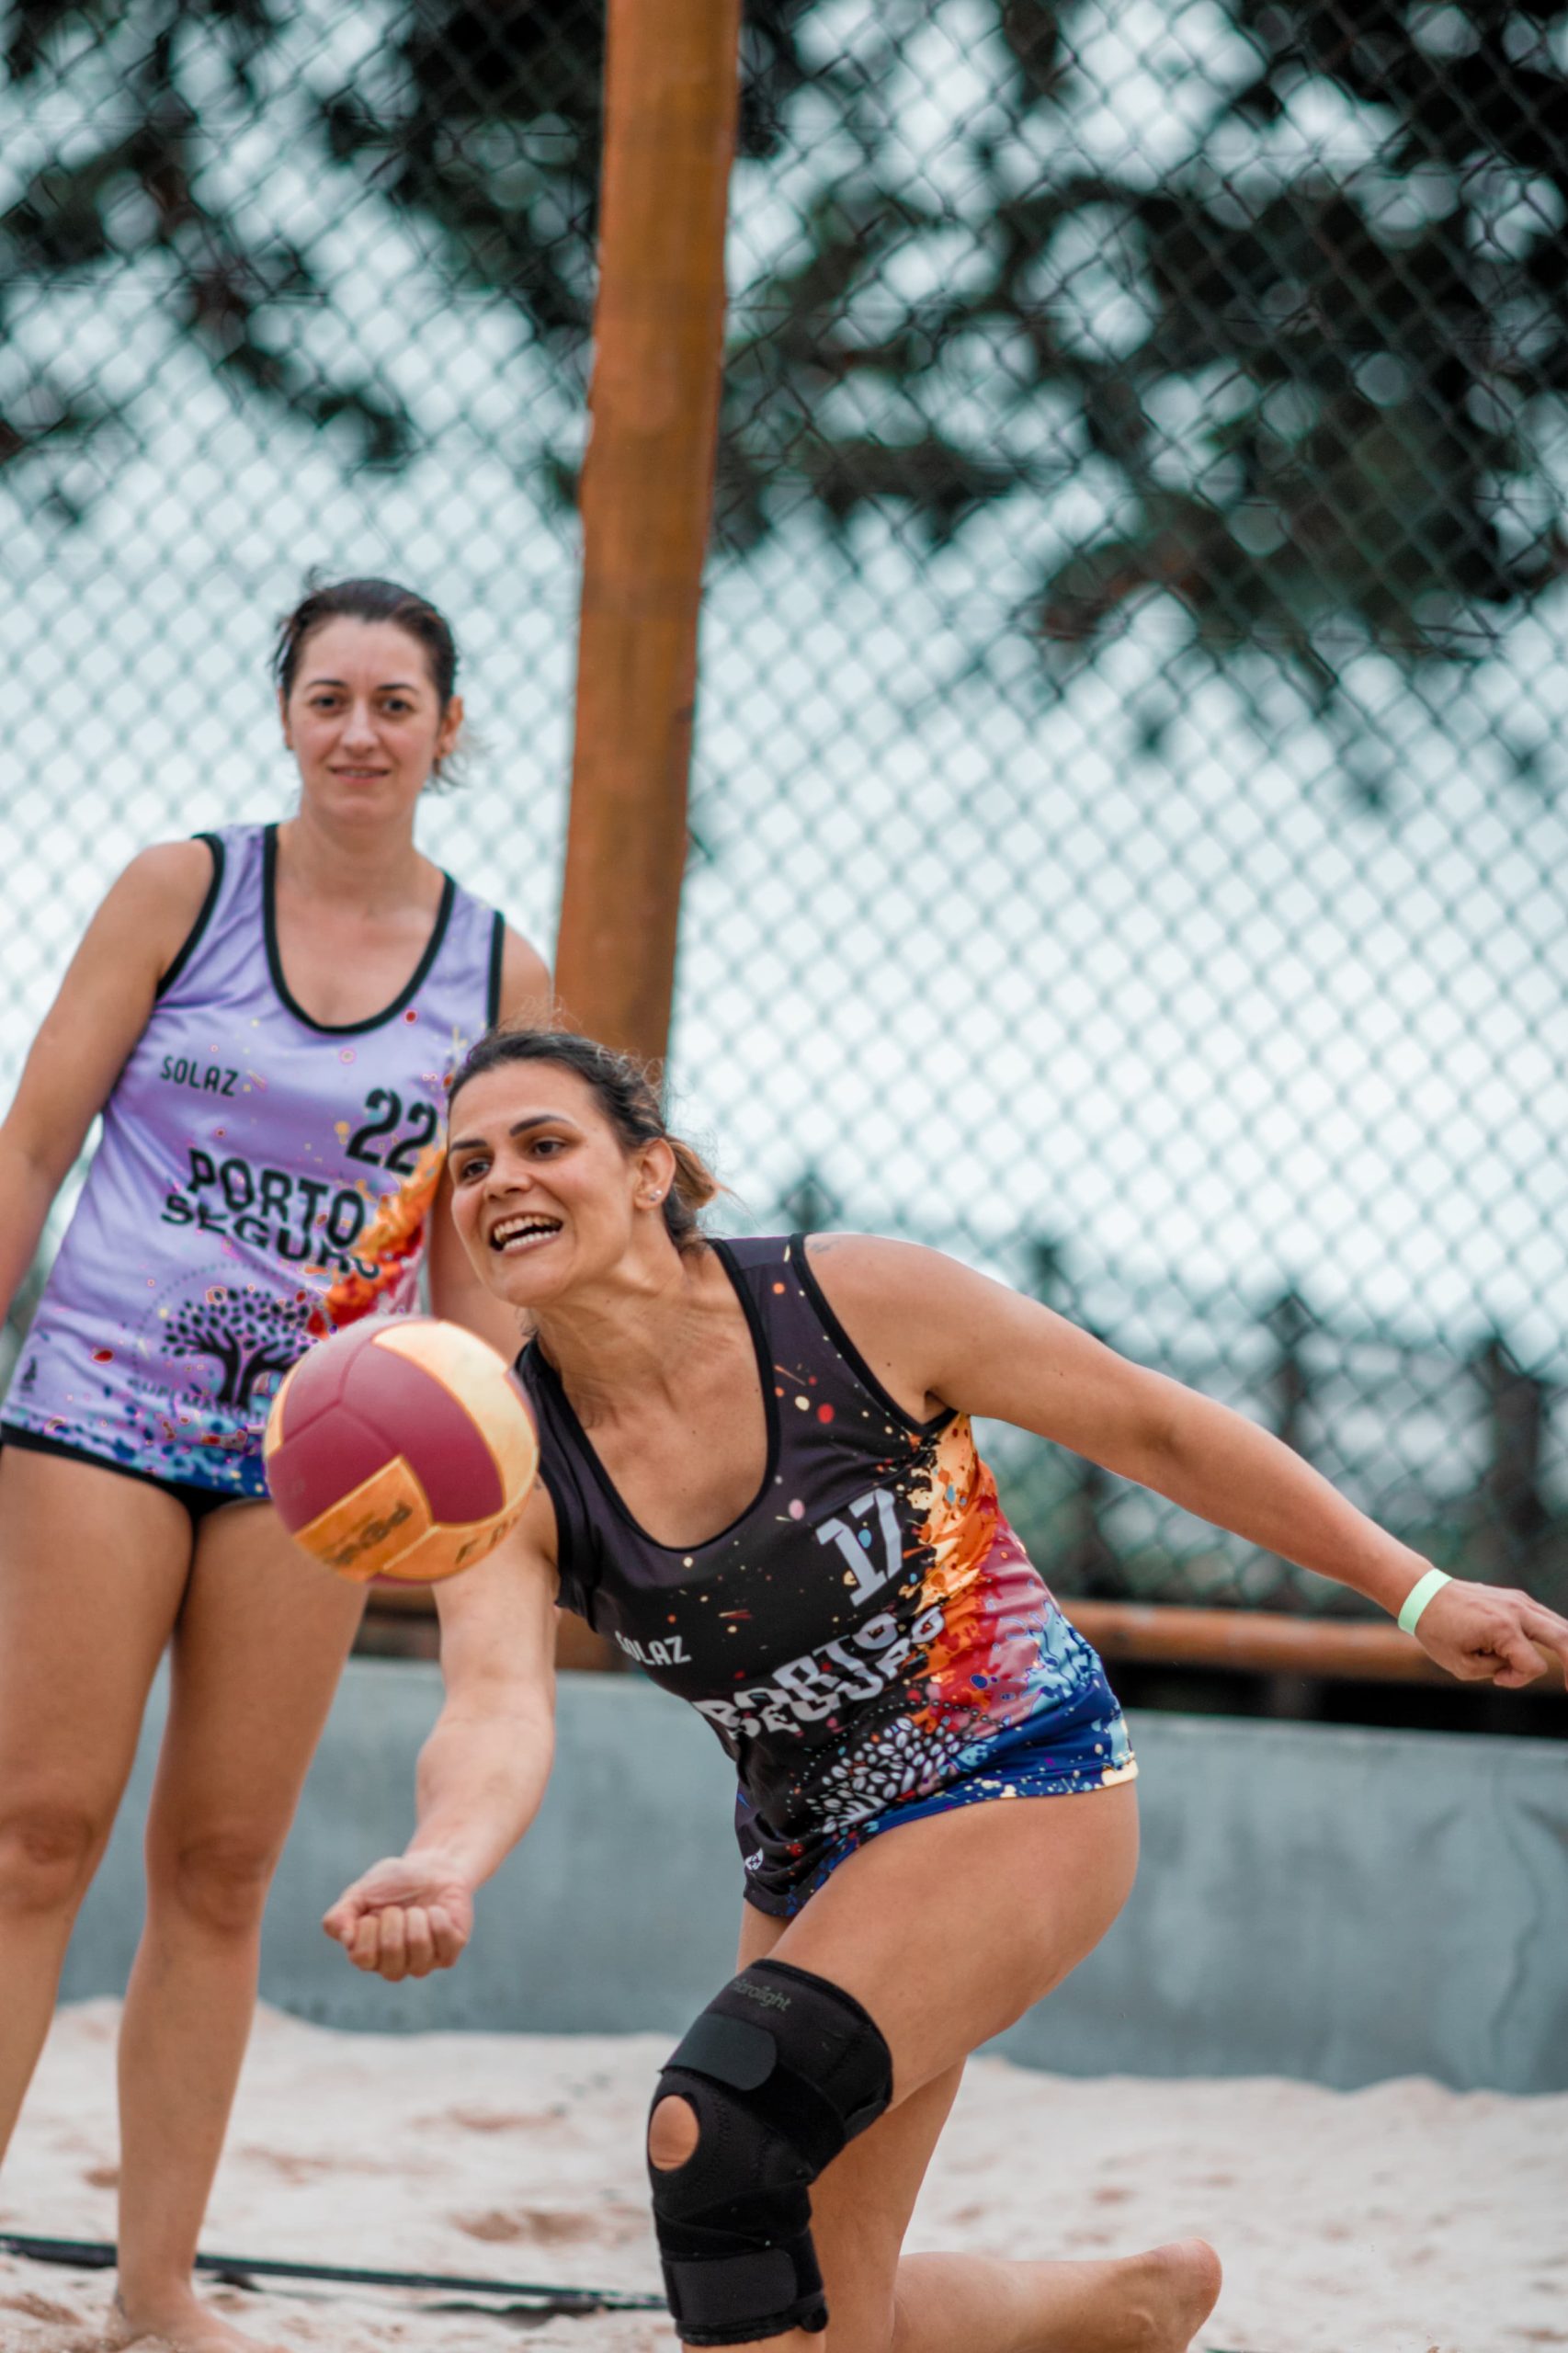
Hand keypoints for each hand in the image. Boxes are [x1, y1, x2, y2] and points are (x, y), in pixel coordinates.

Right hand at [322, 1852, 474, 1980]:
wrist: (430, 1869)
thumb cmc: (391, 1884)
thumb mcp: (359, 1893)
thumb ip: (340, 1915)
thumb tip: (346, 1939)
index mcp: (367, 1958)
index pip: (362, 1956)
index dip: (369, 1926)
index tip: (375, 1911)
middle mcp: (393, 1968)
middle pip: (391, 1951)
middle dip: (394, 1916)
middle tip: (398, 1908)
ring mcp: (422, 1964)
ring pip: (418, 1944)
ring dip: (417, 1915)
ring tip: (418, 1910)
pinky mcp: (448, 1954)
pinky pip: (444, 1937)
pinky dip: (439, 1915)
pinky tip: (436, 1912)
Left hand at [1413, 1579, 1567, 1689]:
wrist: (1424, 1595)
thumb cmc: (1438, 1632)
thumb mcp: (1463, 1666)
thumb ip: (1498, 1670)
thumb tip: (1522, 1664)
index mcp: (1502, 1628)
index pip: (1534, 1665)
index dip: (1519, 1679)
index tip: (1496, 1679)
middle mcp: (1516, 1610)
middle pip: (1565, 1638)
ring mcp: (1520, 1601)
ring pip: (1561, 1626)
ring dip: (1567, 1650)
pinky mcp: (1519, 1598)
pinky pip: (1547, 1619)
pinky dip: (1555, 1637)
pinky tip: (1559, 1651)